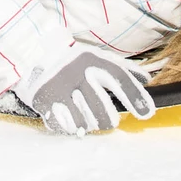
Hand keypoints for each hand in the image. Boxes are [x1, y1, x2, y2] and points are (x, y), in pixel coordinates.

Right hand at [19, 46, 154, 135]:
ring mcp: (61, 90)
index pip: (119, 80)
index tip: (147, 114)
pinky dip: (72, 125)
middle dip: (109, 120)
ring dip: (89, 123)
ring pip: (86, 123)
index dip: (136, 98)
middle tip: (107, 119)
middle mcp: (78, 75)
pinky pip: (67, 126)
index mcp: (92, 62)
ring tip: (85, 114)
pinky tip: (70, 116)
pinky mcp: (46, 103)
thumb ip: (122, 69)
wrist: (32, 54)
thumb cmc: (71, 60)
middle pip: (104, 113)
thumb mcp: (95, 57)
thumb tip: (147, 79)